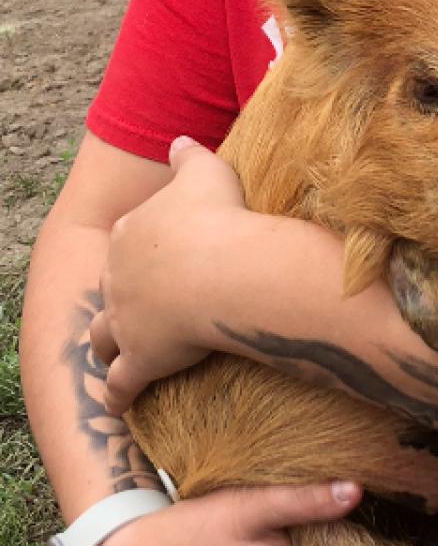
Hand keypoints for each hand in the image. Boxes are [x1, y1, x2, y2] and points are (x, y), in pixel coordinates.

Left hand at [93, 137, 249, 413]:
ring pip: (104, 336)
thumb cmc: (220, 218)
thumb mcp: (206, 171)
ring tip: (114, 353)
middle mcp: (118, 277)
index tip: (156, 258)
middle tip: (136, 305)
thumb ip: (187, 155)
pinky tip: (117, 405)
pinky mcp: (140, 358)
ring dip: (107, 344)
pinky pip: (122, 382)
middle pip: (111, 287)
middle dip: (119, 295)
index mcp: (131, 233)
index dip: (141, 251)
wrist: (225, 270)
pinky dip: (117, 394)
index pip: (129, 242)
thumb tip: (177, 140)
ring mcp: (126, 319)